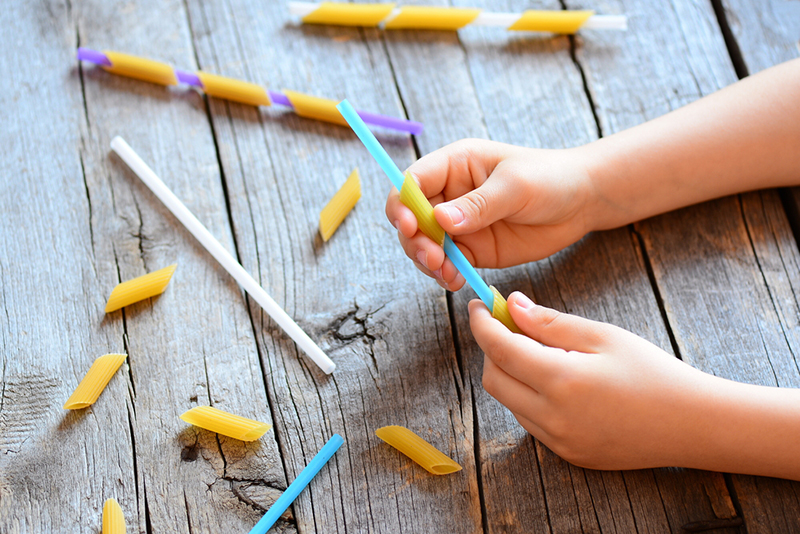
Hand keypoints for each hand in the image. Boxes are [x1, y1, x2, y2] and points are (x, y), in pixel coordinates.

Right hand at [385, 139, 594, 290]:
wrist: (581, 202)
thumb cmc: (550, 179)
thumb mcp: (515, 186)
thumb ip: (479, 204)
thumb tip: (441, 219)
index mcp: (453, 165)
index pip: (412, 182)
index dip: (403, 205)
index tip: (411, 226)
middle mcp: (449, 194)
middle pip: (411, 218)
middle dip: (415, 240)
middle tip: (434, 258)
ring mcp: (458, 224)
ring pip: (424, 245)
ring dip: (427, 262)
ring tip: (446, 273)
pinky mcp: (471, 249)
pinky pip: (447, 264)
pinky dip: (445, 275)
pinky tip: (455, 281)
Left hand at [471, 292, 717, 470]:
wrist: (692, 424)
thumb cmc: (653, 372)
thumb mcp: (603, 336)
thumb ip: (551, 322)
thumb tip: (512, 306)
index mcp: (560, 381)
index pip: (499, 349)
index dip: (482, 324)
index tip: (478, 305)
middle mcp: (552, 417)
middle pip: (494, 379)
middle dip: (493, 348)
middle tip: (510, 325)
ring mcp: (558, 441)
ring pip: (510, 402)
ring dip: (511, 373)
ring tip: (540, 351)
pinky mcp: (567, 454)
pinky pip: (530, 421)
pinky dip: (528, 396)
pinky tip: (556, 380)